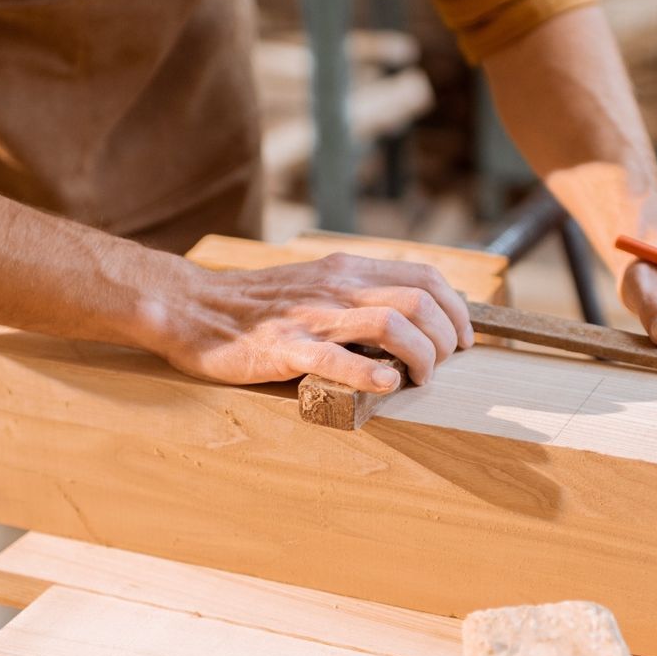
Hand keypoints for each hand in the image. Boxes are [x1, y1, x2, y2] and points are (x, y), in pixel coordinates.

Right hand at [150, 253, 475, 391]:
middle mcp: (337, 287)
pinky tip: (387, 385)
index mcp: (347, 270)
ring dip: (421, 356)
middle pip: (420, 301)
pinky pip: (336, 359)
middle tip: (442, 367)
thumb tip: (411, 315)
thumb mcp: (316, 285)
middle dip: (446, 338)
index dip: (456, 309)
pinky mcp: (285, 349)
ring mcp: (312, 318)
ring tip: (419, 380)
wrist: (193, 308)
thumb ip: (358, 294)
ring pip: (392, 323)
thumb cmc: (257, 305)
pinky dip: (370, 372)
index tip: (463, 339)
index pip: (425, 276)